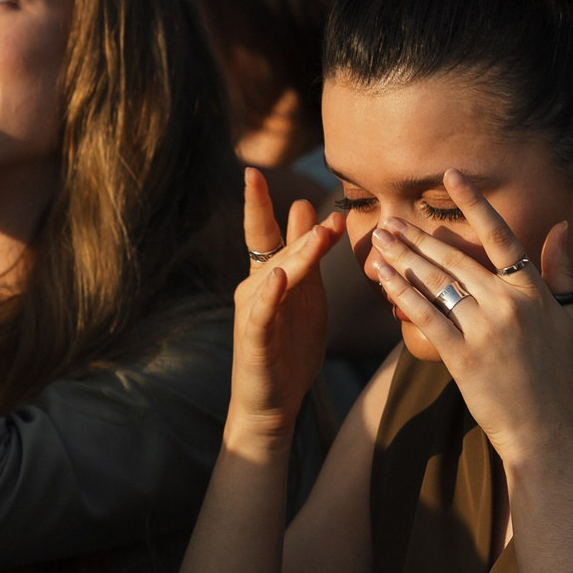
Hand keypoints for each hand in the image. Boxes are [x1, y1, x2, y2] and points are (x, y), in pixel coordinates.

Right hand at [228, 168, 344, 446]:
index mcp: (268, 276)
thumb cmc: (290, 349)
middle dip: (296, 228)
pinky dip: (270, 295)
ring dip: (297, 255)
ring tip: (317, 234)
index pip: (264, 232)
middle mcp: (254, 288)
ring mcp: (253, 313)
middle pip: (275, 249)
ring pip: (275, 276)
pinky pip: (262, 313)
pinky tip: (278, 278)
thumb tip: (309, 210)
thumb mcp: (306, 295)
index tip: (255, 170)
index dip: (259, 202)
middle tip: (318, 208)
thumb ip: (308, 256)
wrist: (273, 402)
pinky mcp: (254, 340)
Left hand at [362, 170, 572, 467]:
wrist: (545, 428)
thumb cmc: (556, 374)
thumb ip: (558, 270)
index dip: (476, 203)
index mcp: (532, 290)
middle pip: (456, 258)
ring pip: (436, 283)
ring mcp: (485, 329)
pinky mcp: (463, 355)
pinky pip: (426, 316)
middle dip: (418, 236)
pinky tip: (383, 278)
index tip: (451, 175)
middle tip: (388, 220)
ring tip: (379, 241)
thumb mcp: (565, 317)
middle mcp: (508, 303)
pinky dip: (402, 295)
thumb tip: (559, 226)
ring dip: (403, 258)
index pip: (501, 236)